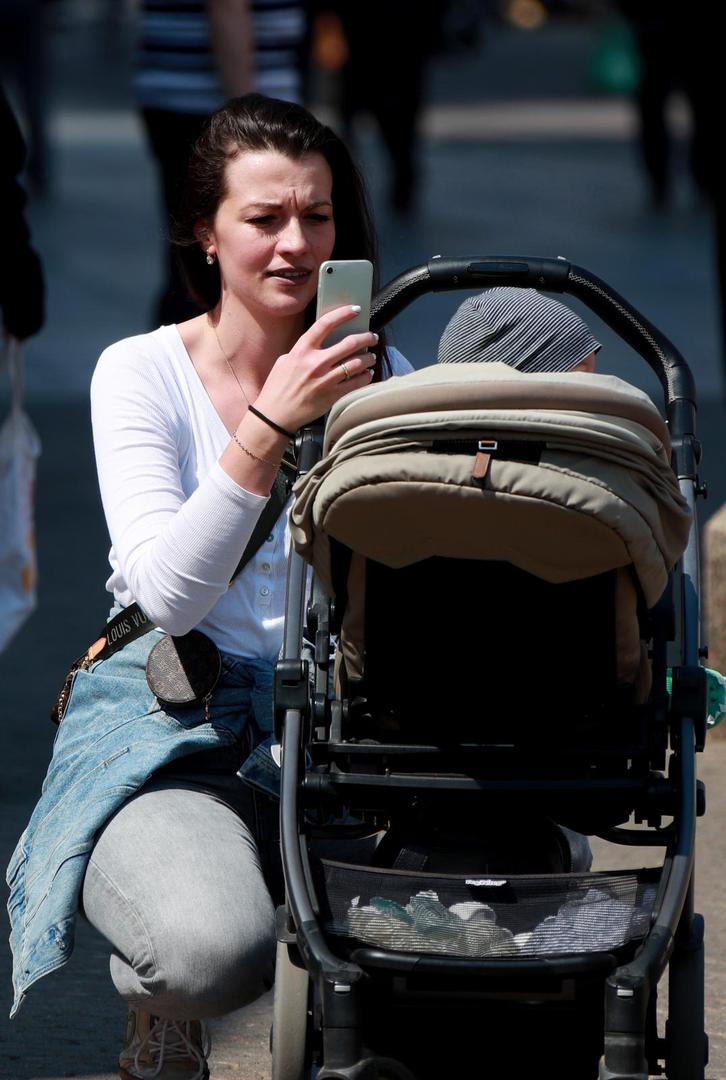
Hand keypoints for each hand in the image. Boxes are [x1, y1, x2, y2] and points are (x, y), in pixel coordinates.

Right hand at [254, 305, 377, 430]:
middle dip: (366, 337)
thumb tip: (318, 343)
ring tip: (371, 357)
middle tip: (372, 337)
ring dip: (368, 358)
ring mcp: (325, 380)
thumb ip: (302, 350)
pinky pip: (356, 383)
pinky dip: (366, 376)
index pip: (325, 324)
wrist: (275, 415)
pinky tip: (367, 374)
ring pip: (357, 363)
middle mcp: (315, 363)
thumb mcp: (284, 361)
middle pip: (349, 343)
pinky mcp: (332, 395)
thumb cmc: (277, 388)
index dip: (343, 314)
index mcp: (301, 351)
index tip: (355, 310)